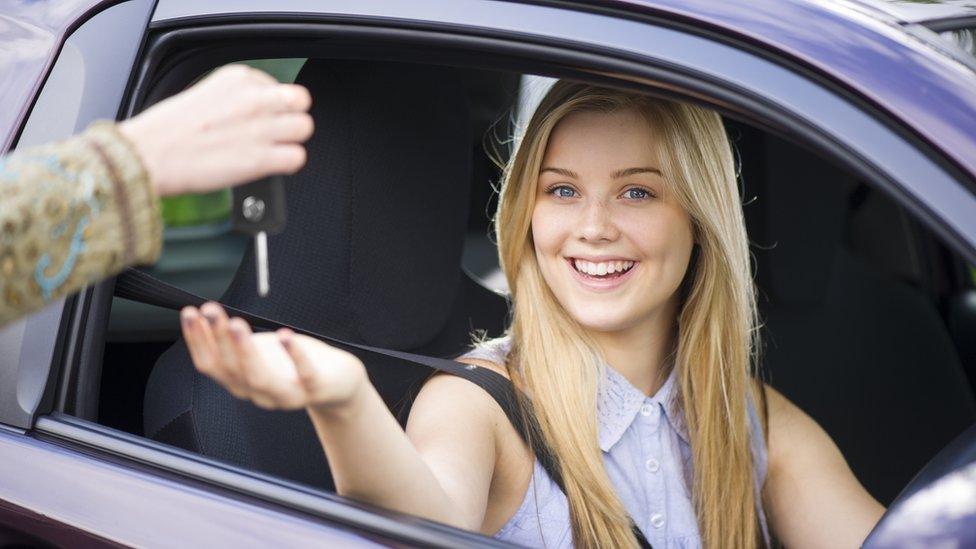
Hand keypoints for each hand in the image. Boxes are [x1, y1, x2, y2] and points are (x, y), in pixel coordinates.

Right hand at [118, 64, 313, 196]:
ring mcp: (259, 128)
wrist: (149, 155)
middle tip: (278, 130)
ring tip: (274, 148)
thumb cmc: (168, 130)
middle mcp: (253, 99)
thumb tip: (255, 108)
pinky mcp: (260, 158)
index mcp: (238, 79)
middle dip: (292, 116)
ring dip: (293, 140)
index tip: (260, 115)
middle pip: (300, 101)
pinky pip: (297, 158)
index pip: (279, 85)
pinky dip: (288, 164)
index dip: (274, 104)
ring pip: (305, 127)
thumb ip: (236, 97)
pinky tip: (272, 165)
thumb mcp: (205, 92)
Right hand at [180, 302, 366, 410]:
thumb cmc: (293, 365)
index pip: (211, 365)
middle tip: (210, 311)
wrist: (337, 385)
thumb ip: (232, 342)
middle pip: (232, 370)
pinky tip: (284, 334)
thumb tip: (201, 314)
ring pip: (259, 378)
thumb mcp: (259, 352)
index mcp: (242, 383)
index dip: (197, 340)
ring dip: (244, 350)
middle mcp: (260, 393)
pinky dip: (293, 355)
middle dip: (217, 339)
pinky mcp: (315, 388)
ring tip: (236, 324)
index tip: (190, 313)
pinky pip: (304, 374)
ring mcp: (288, 393)